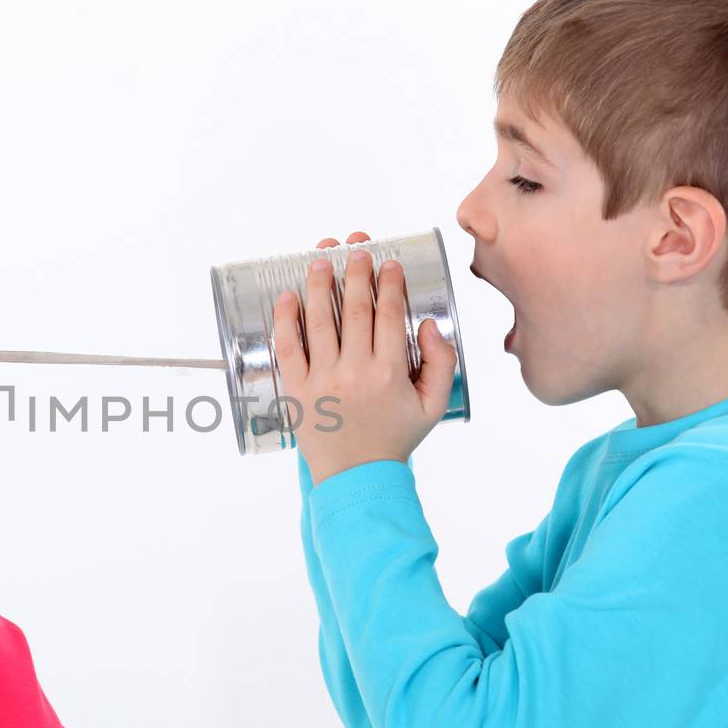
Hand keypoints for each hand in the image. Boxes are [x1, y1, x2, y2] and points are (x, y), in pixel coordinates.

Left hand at [272, 233, 456, 484]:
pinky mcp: (297, 390)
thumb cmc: (394, 439)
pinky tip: (286, 297)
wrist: (358, 478)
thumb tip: (427, 324)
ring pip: (319, 322)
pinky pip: (288, 348)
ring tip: (319, 259)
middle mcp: (356, 371)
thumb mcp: (433, 405)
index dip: (388, 284)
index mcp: (391, 372)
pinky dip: (285, 320)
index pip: (389, 315)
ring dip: (318, 285)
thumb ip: (442, 363)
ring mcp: (323, 380)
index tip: (387, 262)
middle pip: (353, 310)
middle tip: (355, 249)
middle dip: (355, 273)